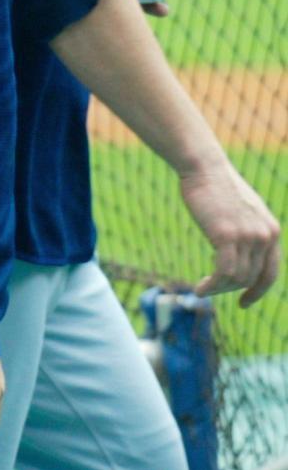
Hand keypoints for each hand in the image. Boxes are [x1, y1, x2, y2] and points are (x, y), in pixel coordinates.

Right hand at [181, 160, 281, 304]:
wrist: (203, 167)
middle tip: (210, 290)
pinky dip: (212, 286)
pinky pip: (224, 272)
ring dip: (218, 289)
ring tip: (202, 290)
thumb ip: (247, 231)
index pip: (270, 272)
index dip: (257, 291)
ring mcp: (247, 236)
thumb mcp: (241, 211)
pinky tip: (200, 289)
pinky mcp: (227, 236)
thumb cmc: (215, 186)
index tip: (243, 302)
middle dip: (230, 290)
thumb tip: (240, 251)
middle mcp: (265, 236)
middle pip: (251, 277)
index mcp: (271, 230)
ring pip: (237, 278)